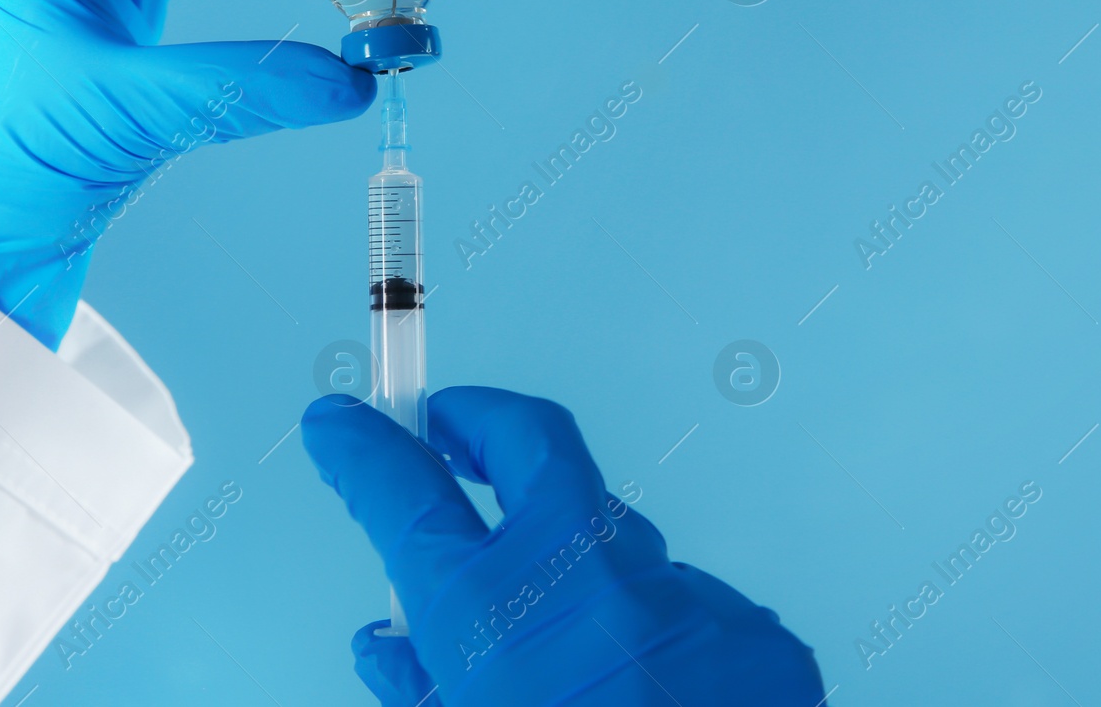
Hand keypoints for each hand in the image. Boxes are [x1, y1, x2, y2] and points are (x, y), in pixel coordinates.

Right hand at [302, 387, 824, 705]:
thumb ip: (417, 690)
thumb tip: (393, 644)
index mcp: (495, 620)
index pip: (405, 493)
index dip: (363, 448)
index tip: (341, 423)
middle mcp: (595, 584)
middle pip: (534, 444)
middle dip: (481, 421)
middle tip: (447, 424)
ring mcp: (687, 603)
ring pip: (619, 548)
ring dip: (578, 578)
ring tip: (563, 652)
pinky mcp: (758, 640)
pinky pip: (688, 615)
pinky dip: (655, 645)